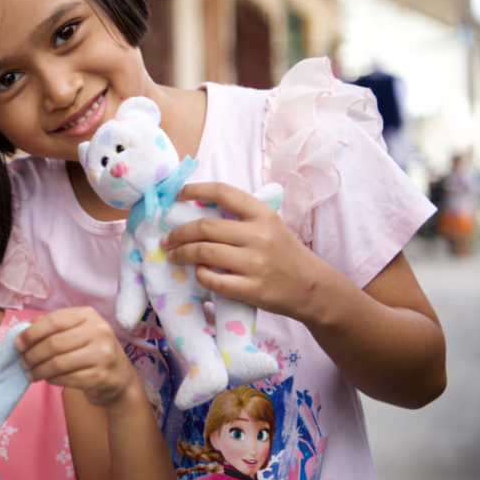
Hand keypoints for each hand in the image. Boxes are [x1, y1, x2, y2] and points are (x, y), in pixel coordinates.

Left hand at [14, 307, 136, 407]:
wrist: (119, 378)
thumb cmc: (91, 351)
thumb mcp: (77, 331)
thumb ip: (52, 328)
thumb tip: (23, 333)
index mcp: (89, 315)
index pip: (53, 321)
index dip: (31, 333)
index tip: (18, 344)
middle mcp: (99, 332)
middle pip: (53, 344)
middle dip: (31, 355)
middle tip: (22, 362)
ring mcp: (102, 355)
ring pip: (57, 363)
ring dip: (38, 370)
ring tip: (30, 373)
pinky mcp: (100, 377)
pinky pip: (65, 379)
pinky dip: (51, 380)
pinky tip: (47, 379)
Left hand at [161, 181, 320, 321]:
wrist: (312, 287)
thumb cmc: (284, 253)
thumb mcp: (269, 225)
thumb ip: (241, 216)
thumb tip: (198, 207)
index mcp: (263, 214)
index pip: (223, 192)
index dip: (195, 190)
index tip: (177, 195)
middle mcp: (259, 235)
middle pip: (205, 226)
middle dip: (179, 232)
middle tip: (167, 238)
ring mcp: (256, 263)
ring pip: (204, 252)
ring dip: (182, 253)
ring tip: (173, 255)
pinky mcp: (252, 289)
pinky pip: (213, 279)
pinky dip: (199, 275)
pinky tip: (198, 272)